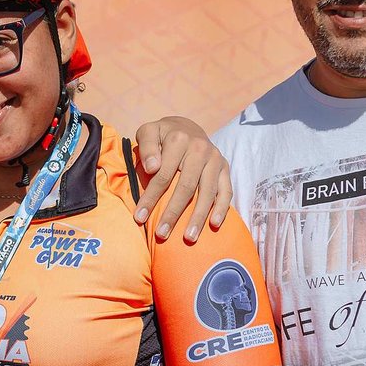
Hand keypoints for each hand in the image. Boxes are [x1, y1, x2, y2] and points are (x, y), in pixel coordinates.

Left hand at [132, 116, 231, 242]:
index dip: (150, 198)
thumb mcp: (149, 132)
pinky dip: (222, 208)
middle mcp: (200, 149)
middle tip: (161, 234)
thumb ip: (147, 147)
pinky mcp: (225, 168)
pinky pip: (226, 191)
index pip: (163, 175)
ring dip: (198, 217)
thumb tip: (152, 168)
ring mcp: (215, 159)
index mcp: (178, 140)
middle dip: (173, 213)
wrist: (187, 127)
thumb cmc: (163, 136)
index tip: (139, 218)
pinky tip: (214, 225)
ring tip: (189, 238)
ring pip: (207, 192)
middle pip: (186, 187)